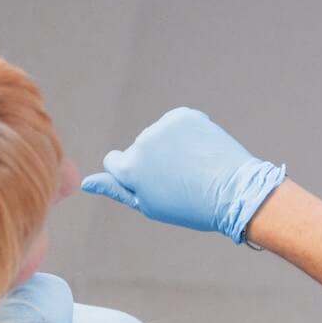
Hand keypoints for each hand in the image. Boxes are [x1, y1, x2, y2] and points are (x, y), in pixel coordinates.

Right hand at [81, 107, 285, 243]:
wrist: (235, 192)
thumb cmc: (192, 207)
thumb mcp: (150, 205)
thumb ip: (117, 190)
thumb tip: (86, 183)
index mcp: (129, 167)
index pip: (115, 161)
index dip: (135, 174)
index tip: (155, 182)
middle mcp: (141, 142)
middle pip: (139, 148)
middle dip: (154, 160)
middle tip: (182, 180)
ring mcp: (163, 126)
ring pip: (159, 135)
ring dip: (171, 146)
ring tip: (195, 167)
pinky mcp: (184, 115)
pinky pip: (178, 123)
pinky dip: (187, 133)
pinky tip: (201, 151)